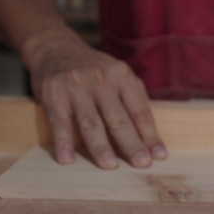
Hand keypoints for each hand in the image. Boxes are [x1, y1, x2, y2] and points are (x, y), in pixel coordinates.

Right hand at [24, 31, 166, 168]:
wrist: (56, 47)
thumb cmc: (94, 70)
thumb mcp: (118, 75)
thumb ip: (134, 100)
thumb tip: (151, 136)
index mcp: (122, 77)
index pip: (140, 111)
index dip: (150, 135)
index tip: (159, 156)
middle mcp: (101, 80)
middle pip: (118, 119)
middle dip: (131, 143)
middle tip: (141, 163)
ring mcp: (77, 87)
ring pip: (91, 122)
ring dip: (101, 146)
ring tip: (110, 165)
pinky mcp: (54, 94)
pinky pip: (59, 121)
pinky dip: (63, 141)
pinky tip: (67, 159)